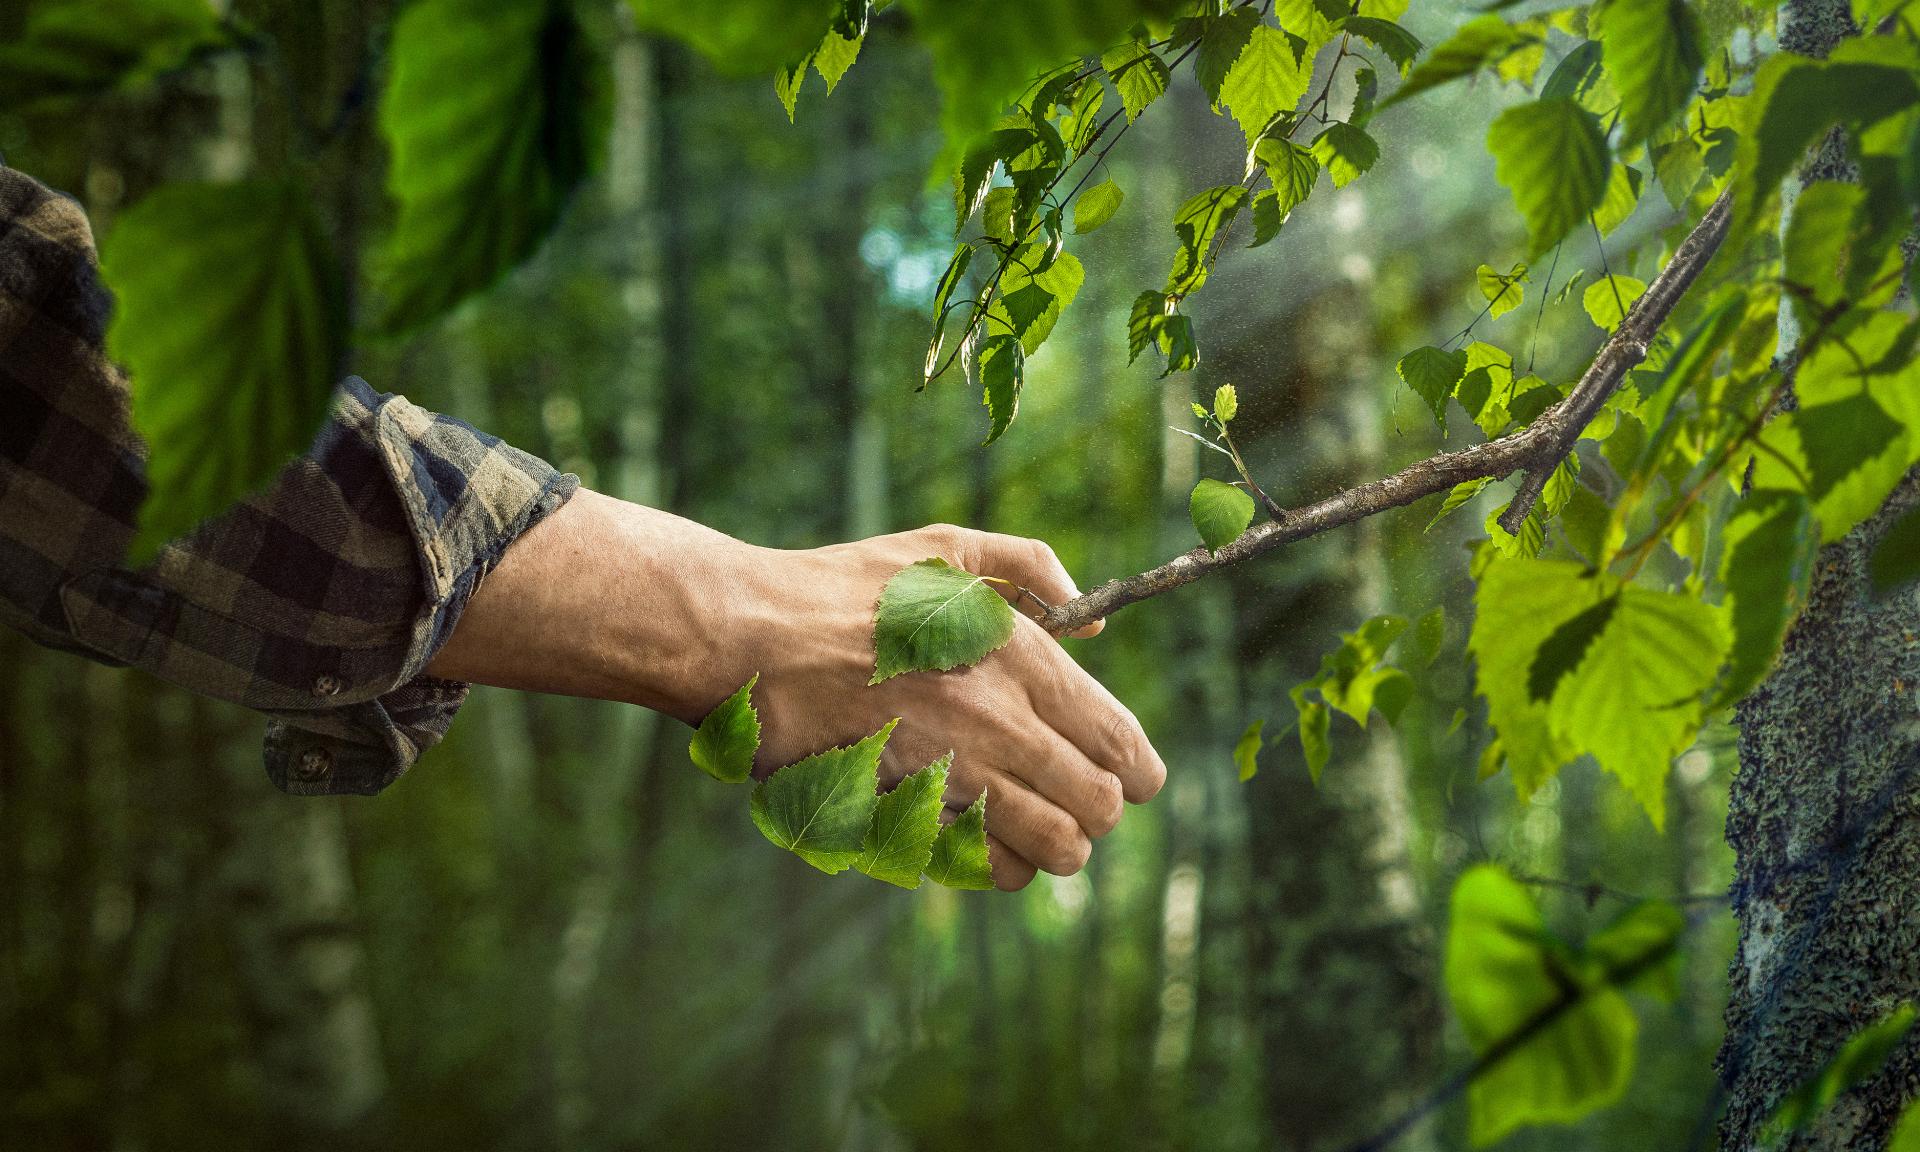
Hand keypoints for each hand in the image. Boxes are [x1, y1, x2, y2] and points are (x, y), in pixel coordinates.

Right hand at [718, 524, 1165, 889]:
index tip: (1131, 777)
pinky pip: (986, 869)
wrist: (747, 638)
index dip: (1139, 772)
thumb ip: (1030, 569)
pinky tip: (981, 834)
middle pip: (1098, 807)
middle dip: (1096, 809)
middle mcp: (998, 722)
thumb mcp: (944, 550)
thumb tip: (1092, 620)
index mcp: (1019, 658)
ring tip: (1033, 824)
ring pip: (1054, 850)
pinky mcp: (905, 815)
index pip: (1122, 744)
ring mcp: (952, 776)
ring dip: (1053, 845)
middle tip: (1072, 798)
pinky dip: (996, 862)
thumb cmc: (843, 590)